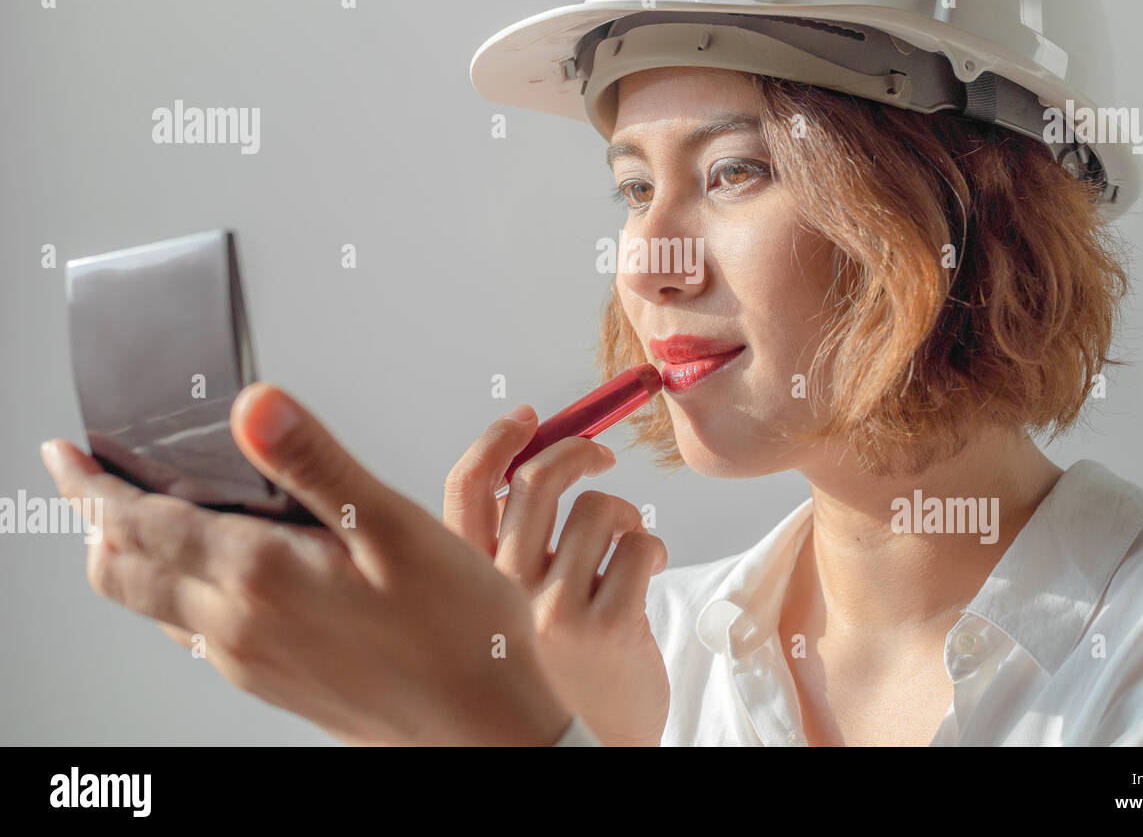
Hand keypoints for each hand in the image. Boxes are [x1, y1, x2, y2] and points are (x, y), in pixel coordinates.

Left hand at [39, 383, 572, 745]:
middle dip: (95, 519)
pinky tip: (212, 569)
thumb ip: (316, 464)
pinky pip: (190, 633)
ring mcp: (249, 660)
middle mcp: (237, 626)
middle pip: (123, 572)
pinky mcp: (271, 680)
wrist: (483, 729)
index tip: (64, 454)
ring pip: (151, 606)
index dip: (91, 485)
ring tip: (142, 512)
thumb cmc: (457, 632)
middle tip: (89, 477)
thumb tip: (254, 405)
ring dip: (131, 556)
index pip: (138, 525)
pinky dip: (172, 590)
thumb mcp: (395, 529)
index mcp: (261, 577)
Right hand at [443, 405, 669, 746]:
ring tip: (627, 549)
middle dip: (577, 451)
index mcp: (471, 583)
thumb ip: (512, 543)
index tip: (528, 418)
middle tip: (600, 455)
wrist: (583, 745)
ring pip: (600, 510)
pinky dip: (653, 549)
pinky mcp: (606, 626)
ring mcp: (552, 611)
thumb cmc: (556, 666)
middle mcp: (501, 594)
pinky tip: (647, 575)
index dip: (498, 440)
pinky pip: (641, 545)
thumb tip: (534, 457)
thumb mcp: (511, 602)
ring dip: (626, 518)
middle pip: (538, 481)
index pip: (468, 489)